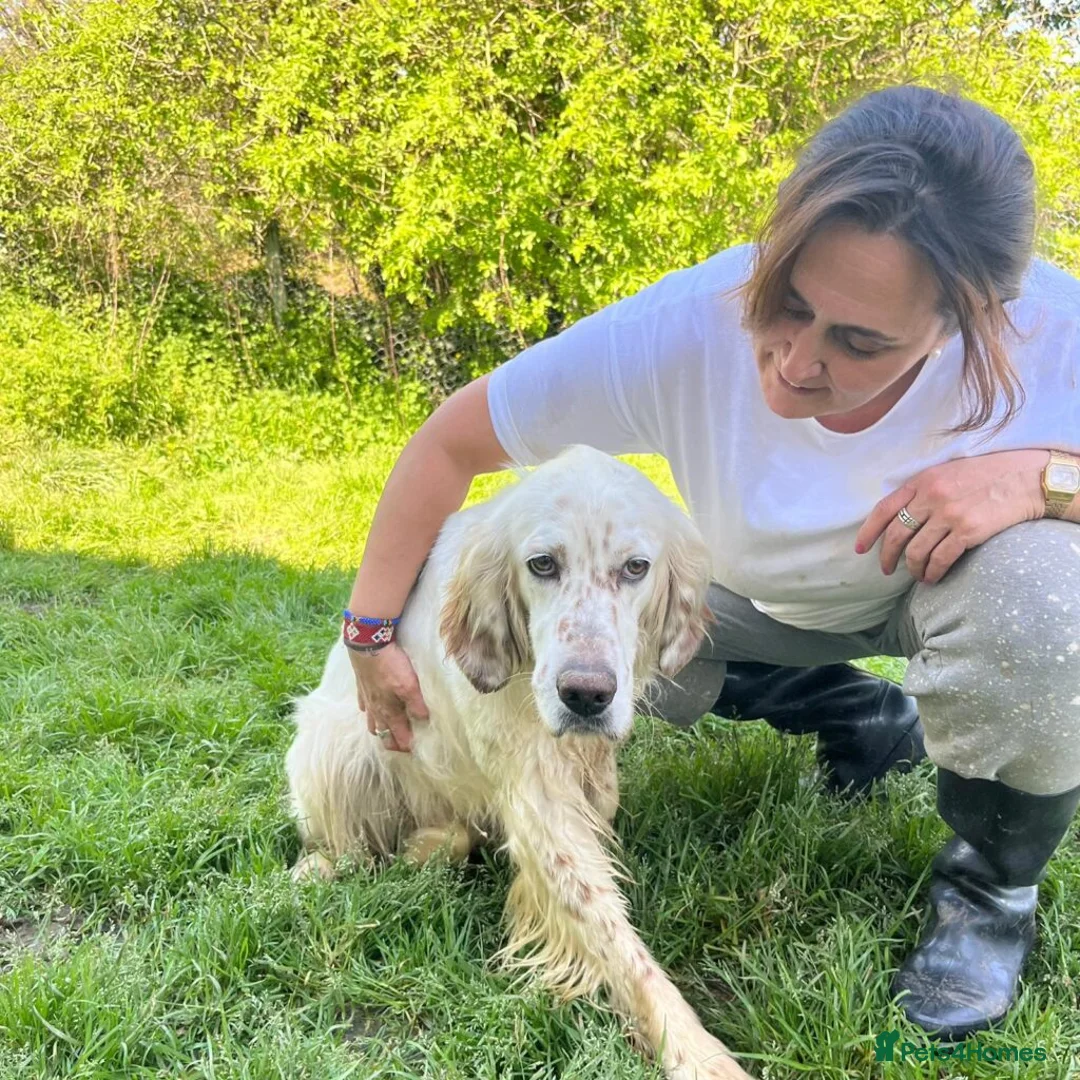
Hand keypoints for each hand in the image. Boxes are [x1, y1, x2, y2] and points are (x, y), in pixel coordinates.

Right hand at [348, 641, 429, 752]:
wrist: (367, 646)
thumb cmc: (390, 666)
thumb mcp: (410, 685)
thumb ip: (417, 704)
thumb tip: (424, 719)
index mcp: (389, 712)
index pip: (398, 737)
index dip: (407, 746)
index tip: (415, 750)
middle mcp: (376, 710)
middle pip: (383, 735)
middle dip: (393, 743)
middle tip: (402, 746)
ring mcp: (367, 700)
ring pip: (372, 723)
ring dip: (381, 730)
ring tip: (388, 731)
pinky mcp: (361, 688)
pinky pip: (364, 707)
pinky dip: (370, 712)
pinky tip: (372, 709)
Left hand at [855, 449, 1048, 583]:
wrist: (1026, 478)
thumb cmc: (985, 476)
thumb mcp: (947, 473)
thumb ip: (922, 491)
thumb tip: (900, 517)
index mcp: (922, 481)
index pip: (883, 509)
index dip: (868, 531)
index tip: (860, 548)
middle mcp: (931, 497)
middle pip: (896, 534)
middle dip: (887, 556)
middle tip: (886, 569)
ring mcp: (949, 514)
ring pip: (916, 551)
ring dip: (912, 569)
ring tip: (917, 575)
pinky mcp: (967, 531)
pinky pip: (940, 559)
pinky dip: (932, 573)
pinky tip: (932, 578)